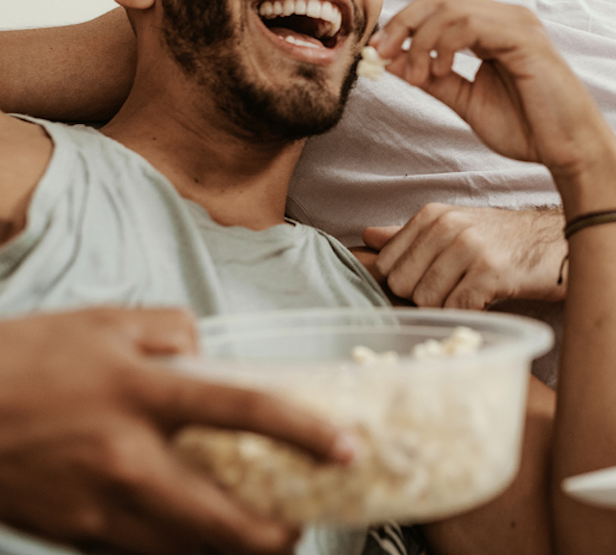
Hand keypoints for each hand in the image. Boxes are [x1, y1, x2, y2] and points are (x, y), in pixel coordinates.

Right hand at [0, 307, 353, 554]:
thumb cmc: (29, 358)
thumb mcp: (107, 321)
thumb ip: (171, 330)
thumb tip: (205, 350)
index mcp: (146, 394)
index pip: (244, 411)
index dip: (305, 432)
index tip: (347, 448)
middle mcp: (130, 457)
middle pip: (220, 514)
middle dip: (273, 533)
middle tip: (301, 527)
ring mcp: (100, 506)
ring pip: (183, 548)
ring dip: (229, 550)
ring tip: (260, 537)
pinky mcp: (74, 533)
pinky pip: (139, 553)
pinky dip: (176, 552)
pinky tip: (193, 539)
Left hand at [363, 204, 567, 308]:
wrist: (555, 242)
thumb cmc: (502, 238)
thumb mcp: (455, 225)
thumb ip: (409, 233)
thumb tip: (368, 236)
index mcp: (432, 215)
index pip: (388, 265)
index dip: (404, 283)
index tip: (429, 284)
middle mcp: (447, 226)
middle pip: (404, 286)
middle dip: (424, 298)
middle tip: (453, 292)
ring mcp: (469, 248)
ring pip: (428, 301)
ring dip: (448, 308)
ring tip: (471, 294)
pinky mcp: (490, 272)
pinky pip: (457, 309)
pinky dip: (468, 315)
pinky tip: (485, 302)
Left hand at [372, 0, 615, 181]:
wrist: (567, 150)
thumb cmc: (527, 128)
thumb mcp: (467, 101)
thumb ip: (433, 80)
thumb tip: (390, 62)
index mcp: (493, 30)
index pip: (439, 7)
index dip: (404, 24)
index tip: (378, 53)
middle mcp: (507, 18)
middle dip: (404, 24)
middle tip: (383, 55)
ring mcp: (518, 24)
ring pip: (452, 7)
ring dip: (421, 40)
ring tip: (416, 77)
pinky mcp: (525, 38)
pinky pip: (471, 24)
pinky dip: (444, 45)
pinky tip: (439, 71)